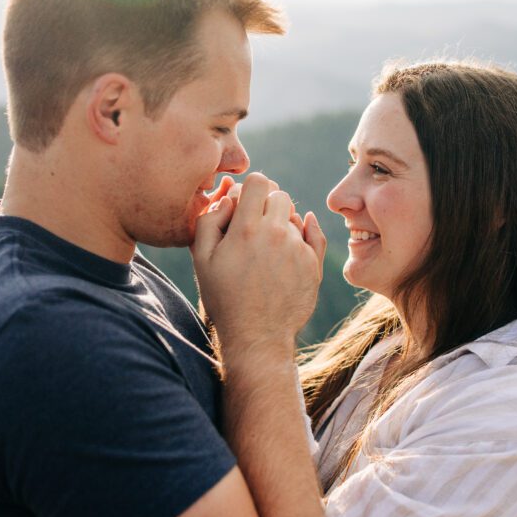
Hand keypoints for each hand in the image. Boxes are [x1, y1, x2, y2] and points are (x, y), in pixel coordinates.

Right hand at [191, 173, 326, 363]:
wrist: (257, 336)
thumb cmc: (224, 298)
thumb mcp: (202, 260)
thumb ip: (209, 220)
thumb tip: (229, 199)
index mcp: (246, 228)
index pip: (258, 180)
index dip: (250, 189)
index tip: (245, 206)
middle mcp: (276, 233)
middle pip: (279, 194)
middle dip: (266, 204)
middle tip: (255, 226)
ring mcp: (298, 248)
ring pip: (294, 215)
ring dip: (282, 222)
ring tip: (268, 248)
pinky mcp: (314, 263)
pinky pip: (313, 233)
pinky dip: (304, 232)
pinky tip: (291, 244)